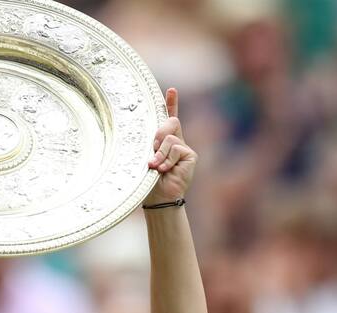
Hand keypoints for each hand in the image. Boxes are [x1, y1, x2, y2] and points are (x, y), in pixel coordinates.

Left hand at [144, 88, 196, 205]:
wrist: (158, 198)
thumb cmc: (148, 180)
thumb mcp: (146, 157)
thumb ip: (152, 144)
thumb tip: (158, 138)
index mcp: (163, 141)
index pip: (169, 119)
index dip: (171, 104)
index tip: (171, 90)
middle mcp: (176, 142)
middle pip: (169, 122)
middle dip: (158, 134)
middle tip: (152, 149)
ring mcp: (184, 149)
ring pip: (170, 138)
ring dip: (159, 153)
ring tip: (156, 167)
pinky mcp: (191, 156)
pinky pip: (176, 148)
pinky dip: (167, 159)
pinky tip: (165, 170)